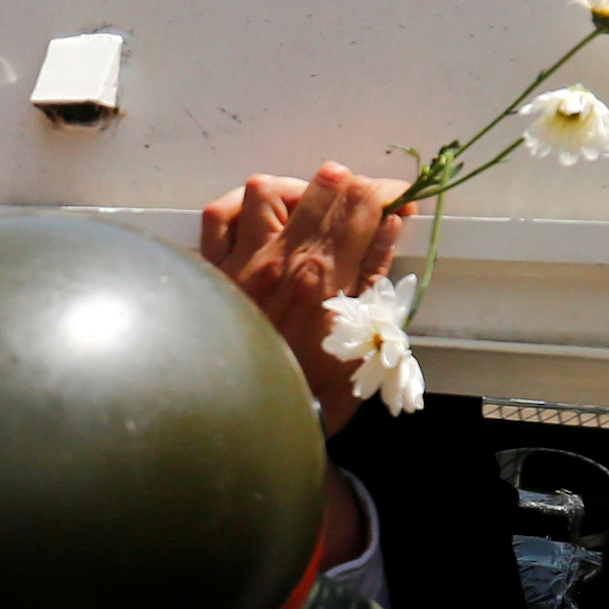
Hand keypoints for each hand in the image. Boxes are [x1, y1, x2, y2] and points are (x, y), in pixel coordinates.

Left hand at [200, 162, 413, 436]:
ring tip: (306, 212)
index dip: (389, 191)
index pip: (364, 203)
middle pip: (323, 187)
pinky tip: (257, 222)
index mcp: (326, 277)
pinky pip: (217, 217)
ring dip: (292, 192)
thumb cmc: (314, 390)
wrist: (248, 422)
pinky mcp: (209, 271)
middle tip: (359, 203)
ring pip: (264, 191)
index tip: (399, 198)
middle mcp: (281, 260)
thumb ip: (375, 273)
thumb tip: (391, 222)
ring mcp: (239, 262)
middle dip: (350, 186)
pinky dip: (239, 209)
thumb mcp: (365, 338)